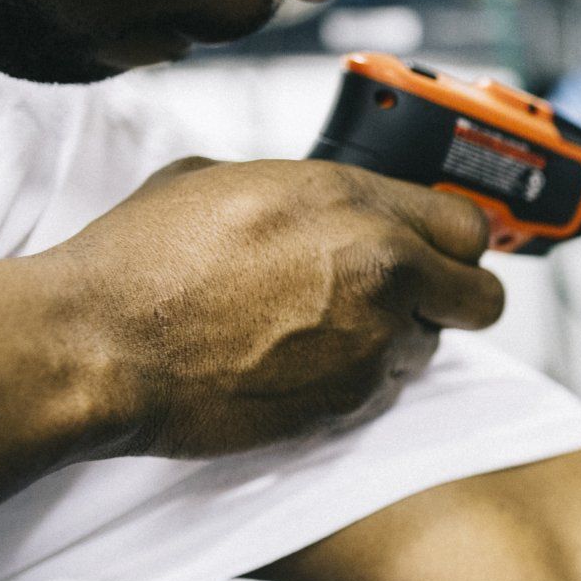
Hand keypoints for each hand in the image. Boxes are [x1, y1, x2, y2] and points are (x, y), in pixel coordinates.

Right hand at [51, 157, 503, 457]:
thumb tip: (323, 203)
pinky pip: (385, 388)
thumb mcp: (223, 180)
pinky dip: (359, 379)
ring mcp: (372, 341)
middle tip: (417, 300)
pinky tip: (302, 364)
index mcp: (356, 201)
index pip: (467, 225)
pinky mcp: (350, 400)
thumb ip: (303, 193)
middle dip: (457, 298)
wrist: (100, 346)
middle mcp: (382, 268)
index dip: (454, 242)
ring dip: (399, 340)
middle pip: (481, 296)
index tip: (438, 252)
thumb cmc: (142, 261)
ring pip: (432, 346)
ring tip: (329, 331)